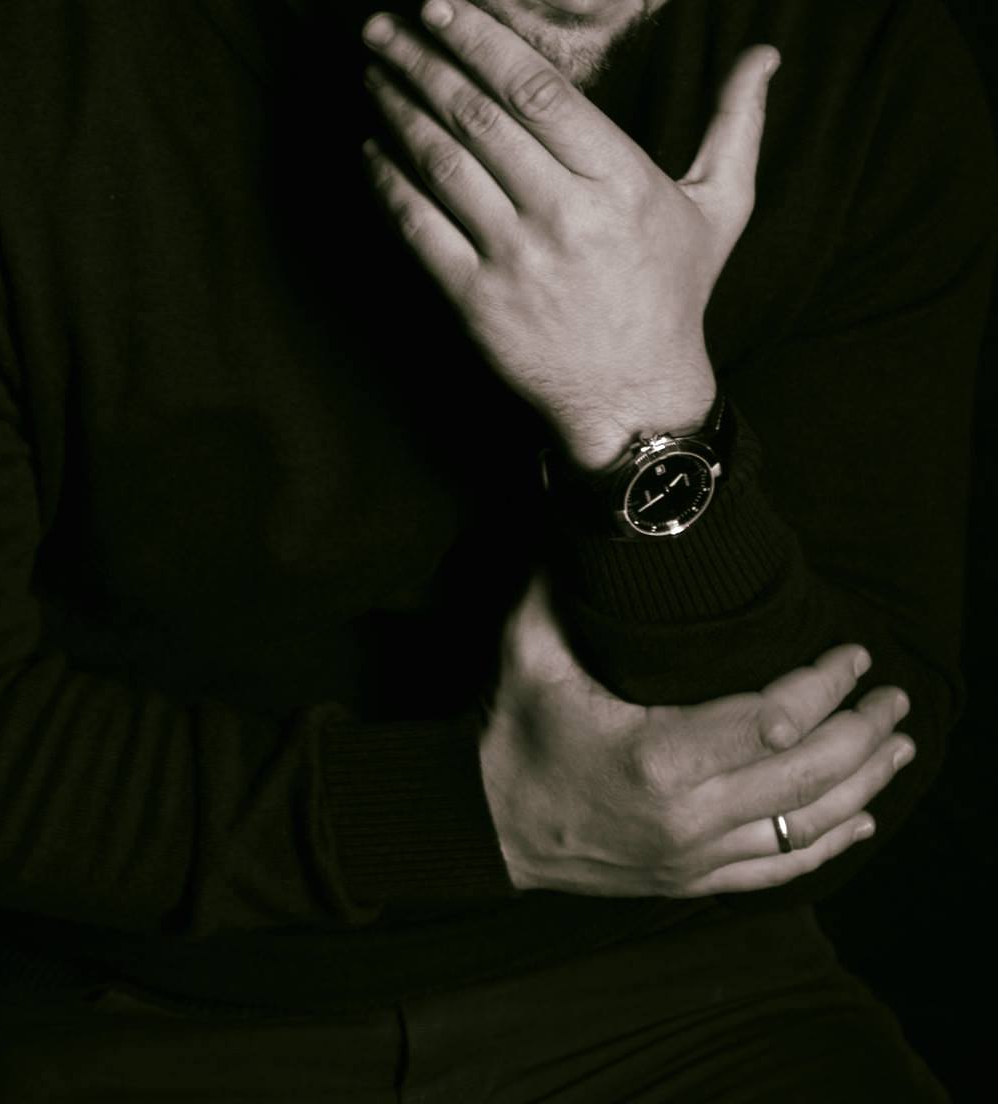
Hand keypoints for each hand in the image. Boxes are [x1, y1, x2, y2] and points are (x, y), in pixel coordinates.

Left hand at [361, 0, 777, 464]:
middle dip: (423, 62)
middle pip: (478, 117)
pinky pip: (417, 226)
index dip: (483, 41)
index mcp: (621, 180)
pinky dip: (387, 180)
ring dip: (398, 109)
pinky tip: (371, 145)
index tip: (441, 7)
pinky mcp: (474, 300)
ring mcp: (514, 259)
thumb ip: (736, 123)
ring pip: (441, 164)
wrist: (634, 396)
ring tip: (373, 69)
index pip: (539, 91)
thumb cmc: (673, 291)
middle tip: (383, 24)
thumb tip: (765, 53)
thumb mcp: (721, 206)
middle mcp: (565, 214)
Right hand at [479, 576, 913, 896]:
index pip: (773, 720)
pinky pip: (780, 867)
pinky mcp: (692, 880)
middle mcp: (688, 816)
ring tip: (899, 747)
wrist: (482, 823)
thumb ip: (561, 577)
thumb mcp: (526, 645)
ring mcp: (694, 856)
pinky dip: (829, 843)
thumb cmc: (510, 728)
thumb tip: (586, 500)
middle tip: (894, 697)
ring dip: (862, 785)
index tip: (853, 654)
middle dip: (861, 733)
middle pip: (806, 777)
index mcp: (658, 756)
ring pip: (805, 827)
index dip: (823, 687)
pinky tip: (862, 819)